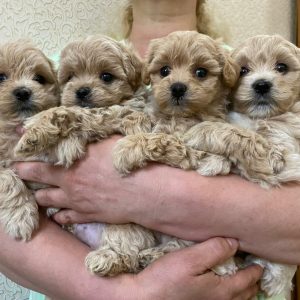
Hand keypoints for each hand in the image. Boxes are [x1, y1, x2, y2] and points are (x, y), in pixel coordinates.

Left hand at [14, 136, 163, 223]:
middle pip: (38, 180)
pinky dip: (59, 215)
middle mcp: (69, 184)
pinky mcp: (87, 216)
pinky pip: (66, 218)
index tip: (17, 152)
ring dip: (40, 195)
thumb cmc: (127, 162)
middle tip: (19, 170)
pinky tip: (57, 214)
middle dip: (25, 174)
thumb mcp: (109, 141)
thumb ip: (91, 137)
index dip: (25, 155)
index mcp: (72, 164)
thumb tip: (82, 129)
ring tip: (37, 192)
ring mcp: (76, 202)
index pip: (40, 158)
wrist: (143, 192)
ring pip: (47, 200)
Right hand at [133, 237, 261, 299]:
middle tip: (255, 273)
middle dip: (251, 283)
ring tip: (243, 284)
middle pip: (243, 294)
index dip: (254, 271)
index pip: (246, 280)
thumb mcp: (190, 259)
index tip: (259, 264)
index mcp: (221, 290)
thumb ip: (214, 250)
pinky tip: (220, 291)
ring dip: (242, 292)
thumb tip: (234, 242)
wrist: (144, 298)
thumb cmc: (166, 278)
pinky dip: (229, 296)